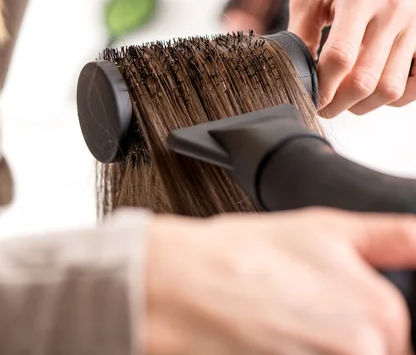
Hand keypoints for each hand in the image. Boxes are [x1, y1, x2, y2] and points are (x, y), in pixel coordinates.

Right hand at [143, 208, 415, 353]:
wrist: (176, 285)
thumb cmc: (238, 256)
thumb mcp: (324, 227)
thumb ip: (393, 237)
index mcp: (380, 314)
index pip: (400, 338)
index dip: (361, 324)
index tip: (326, 313)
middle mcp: (361, 353)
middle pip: (368, 353)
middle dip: (335, 340)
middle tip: (295, 314)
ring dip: (307, 346)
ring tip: (276, 326)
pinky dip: (284, 353)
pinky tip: (266, 339)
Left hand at [288, 0, 415, 117]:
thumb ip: (301, 30)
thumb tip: (293, 71)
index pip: (339, 57)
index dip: (320, 86)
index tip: (307, 97)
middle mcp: (393, 13)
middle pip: (365, 81)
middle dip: (337, 103)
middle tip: (321, 106)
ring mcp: (415, 25)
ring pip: (391, 89)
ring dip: (363, 104)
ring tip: (344, 99)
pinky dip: (393, 97)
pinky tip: (372, 90)